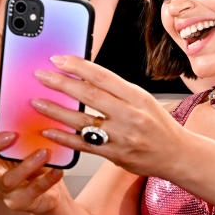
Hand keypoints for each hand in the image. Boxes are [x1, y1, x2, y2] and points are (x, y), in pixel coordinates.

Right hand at [0, 105, 66, 212]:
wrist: (50, 194)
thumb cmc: (33, 167)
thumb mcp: (20, 148)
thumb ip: (8, 130)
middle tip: (15, 134)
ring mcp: (8, 193)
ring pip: (10, 180)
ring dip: (27, 164)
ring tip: (44, 152)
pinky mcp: (24, 203)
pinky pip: (34, 192)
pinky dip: (47, 180)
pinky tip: (58, 170)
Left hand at [30, 56, 183, 177]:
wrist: (177, 155)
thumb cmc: (158, 125)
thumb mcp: (143, 100)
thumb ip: (117, 91)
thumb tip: (84, 77)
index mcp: (137, 96)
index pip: (103, 76)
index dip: (78, 66)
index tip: (58, 59)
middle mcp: (130, 115)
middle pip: (89, 95)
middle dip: (61, 83)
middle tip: (41, 76)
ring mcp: (122, 137)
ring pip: (82, 121)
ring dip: (56, 111)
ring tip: (37, 102)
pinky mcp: (115, 155)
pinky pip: (83, 145)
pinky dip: (63, 138)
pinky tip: (48, 131)